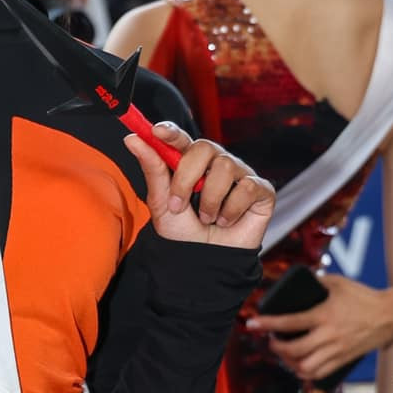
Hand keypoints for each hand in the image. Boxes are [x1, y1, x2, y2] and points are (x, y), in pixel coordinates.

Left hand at [124, 124, 273, 249]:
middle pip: (205, 147)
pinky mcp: (261, 191)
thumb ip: (152, 169)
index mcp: (192, 163)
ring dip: (210, 200)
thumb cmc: (183, 233)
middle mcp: (217, 164)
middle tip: (178, 204)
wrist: (204, 261)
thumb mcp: (161, 203)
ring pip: (226, 167)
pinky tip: (227, 221)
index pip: (183, 139)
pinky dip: (232, 209)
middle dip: (187, 177)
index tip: (157, 131)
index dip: (172, 132)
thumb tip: (132, 138)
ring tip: (207, 219)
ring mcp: (241, 175)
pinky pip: (248, 187)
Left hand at [245, 274, 388, 378]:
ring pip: (305, 367)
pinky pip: (319, 374)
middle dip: (276, 348)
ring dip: (289, 363)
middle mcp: (329, 335)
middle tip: (272, 341)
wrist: (391, 315)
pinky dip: (304, 373)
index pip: (289, 322)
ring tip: (284, 354)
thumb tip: (295, 281)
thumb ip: (316, 281)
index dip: (267, 324)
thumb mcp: (338, 283)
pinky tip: (298, 366)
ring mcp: (337, 350)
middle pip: (293, 350)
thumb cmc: (363, 296)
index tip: (251, 323)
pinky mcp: (343, 360)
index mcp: (325, 315)